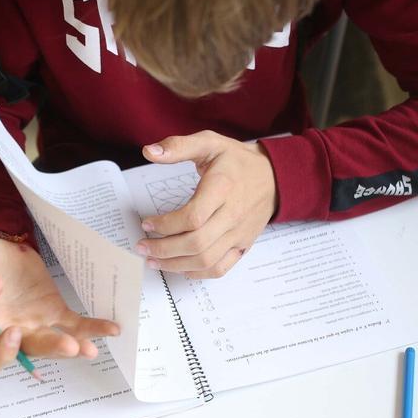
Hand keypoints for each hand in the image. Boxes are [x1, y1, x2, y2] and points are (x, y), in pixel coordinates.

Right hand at [0, 233, 119, 374]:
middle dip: (50, 350)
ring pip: (55, 343)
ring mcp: (34, 325)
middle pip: (29, 353)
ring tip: (90, 349)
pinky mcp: (53, 311)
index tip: (13, 332)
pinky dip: (92, 329)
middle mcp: (8, 334)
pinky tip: (110, 329)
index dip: (1, 355)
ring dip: (74, 346)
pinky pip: (74, 326)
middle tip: (68, 345)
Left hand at [135, 131, 277, 277]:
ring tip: (154, 261)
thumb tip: (149, 151)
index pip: (192, 216)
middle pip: (196, 243)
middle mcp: (233, 214)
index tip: (147, 223)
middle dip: (163, 249)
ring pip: (206, 260)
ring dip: (175, 264)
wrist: (274, 176)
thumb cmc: (237, 161)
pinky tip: (180, 267)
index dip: (165, 224)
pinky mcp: (243, 245)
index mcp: (222, 188)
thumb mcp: (209, 143)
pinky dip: (198, 273)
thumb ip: (178, 146)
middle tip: (142, 247)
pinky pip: (220, 268)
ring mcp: (239, 233)